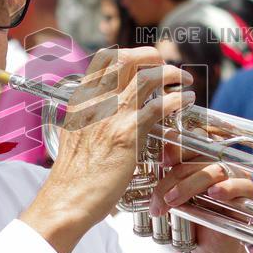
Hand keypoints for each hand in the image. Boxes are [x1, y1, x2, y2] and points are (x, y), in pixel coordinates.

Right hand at [22, 47, 192, 252]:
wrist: (66, 199)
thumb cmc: (72, 175)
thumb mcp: (74, 134)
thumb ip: (90, 117)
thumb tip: (104, 111)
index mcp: (82, 99)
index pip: (104, 57)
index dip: (130, 52)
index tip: (146, 61)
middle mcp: (96, 101)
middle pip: (127, 58)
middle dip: (153, 56)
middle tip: (167, 67)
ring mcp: (112, 115)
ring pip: (148, 77)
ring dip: (172, 74)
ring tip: (184, 81)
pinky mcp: (128, 134)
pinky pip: (160, 106)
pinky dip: (178, 99)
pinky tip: (186, 102)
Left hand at [151, 130, 252, 252]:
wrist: (209, 247)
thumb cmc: (191, 217)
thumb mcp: (173, 196)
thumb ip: (166, 178)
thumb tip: (150, 162)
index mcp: (201, 156)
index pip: (188, 142)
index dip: (174, 149)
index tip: (160, 162)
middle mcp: (218, 159)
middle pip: (195, 158)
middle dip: (172, 179)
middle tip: (157, 200)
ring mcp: (235, 173)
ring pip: (212, 170)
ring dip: (189, 186)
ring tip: (172, 202)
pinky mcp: (247, 191)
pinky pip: (239, 184)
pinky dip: (225, 188)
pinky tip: (212, 195)